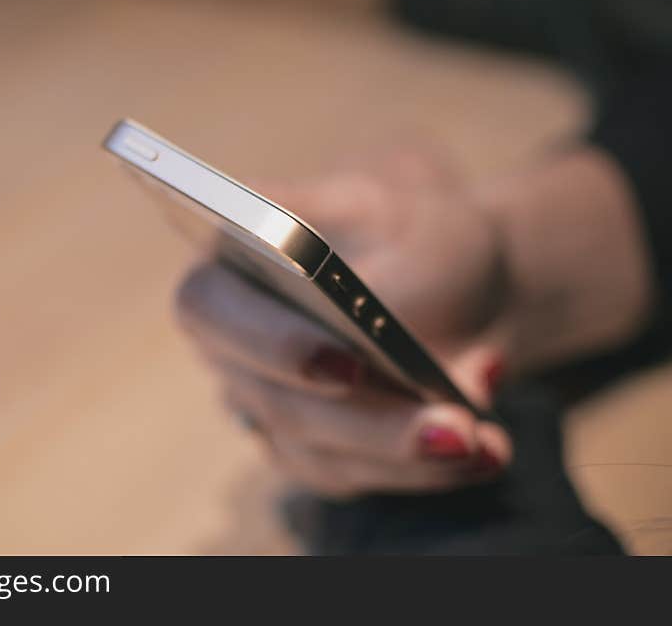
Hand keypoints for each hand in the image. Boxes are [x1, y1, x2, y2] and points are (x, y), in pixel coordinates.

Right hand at [176, 145, 513, 496]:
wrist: (451, 280)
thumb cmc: (414, 233)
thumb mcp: (411, 219)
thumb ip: (382, 274)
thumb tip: (381, 340)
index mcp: (229, 259)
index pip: (209, 305)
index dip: (270, 342)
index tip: (348, 366)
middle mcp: (233, 341)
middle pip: (273, 401)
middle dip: (369, 423)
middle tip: (453, 430)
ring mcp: (264, 400)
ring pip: (315, 452)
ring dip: (406, 457)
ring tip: (485, 443)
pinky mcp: (307, 445)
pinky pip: (350, 475)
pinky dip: (420, 471)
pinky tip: (485, 452)